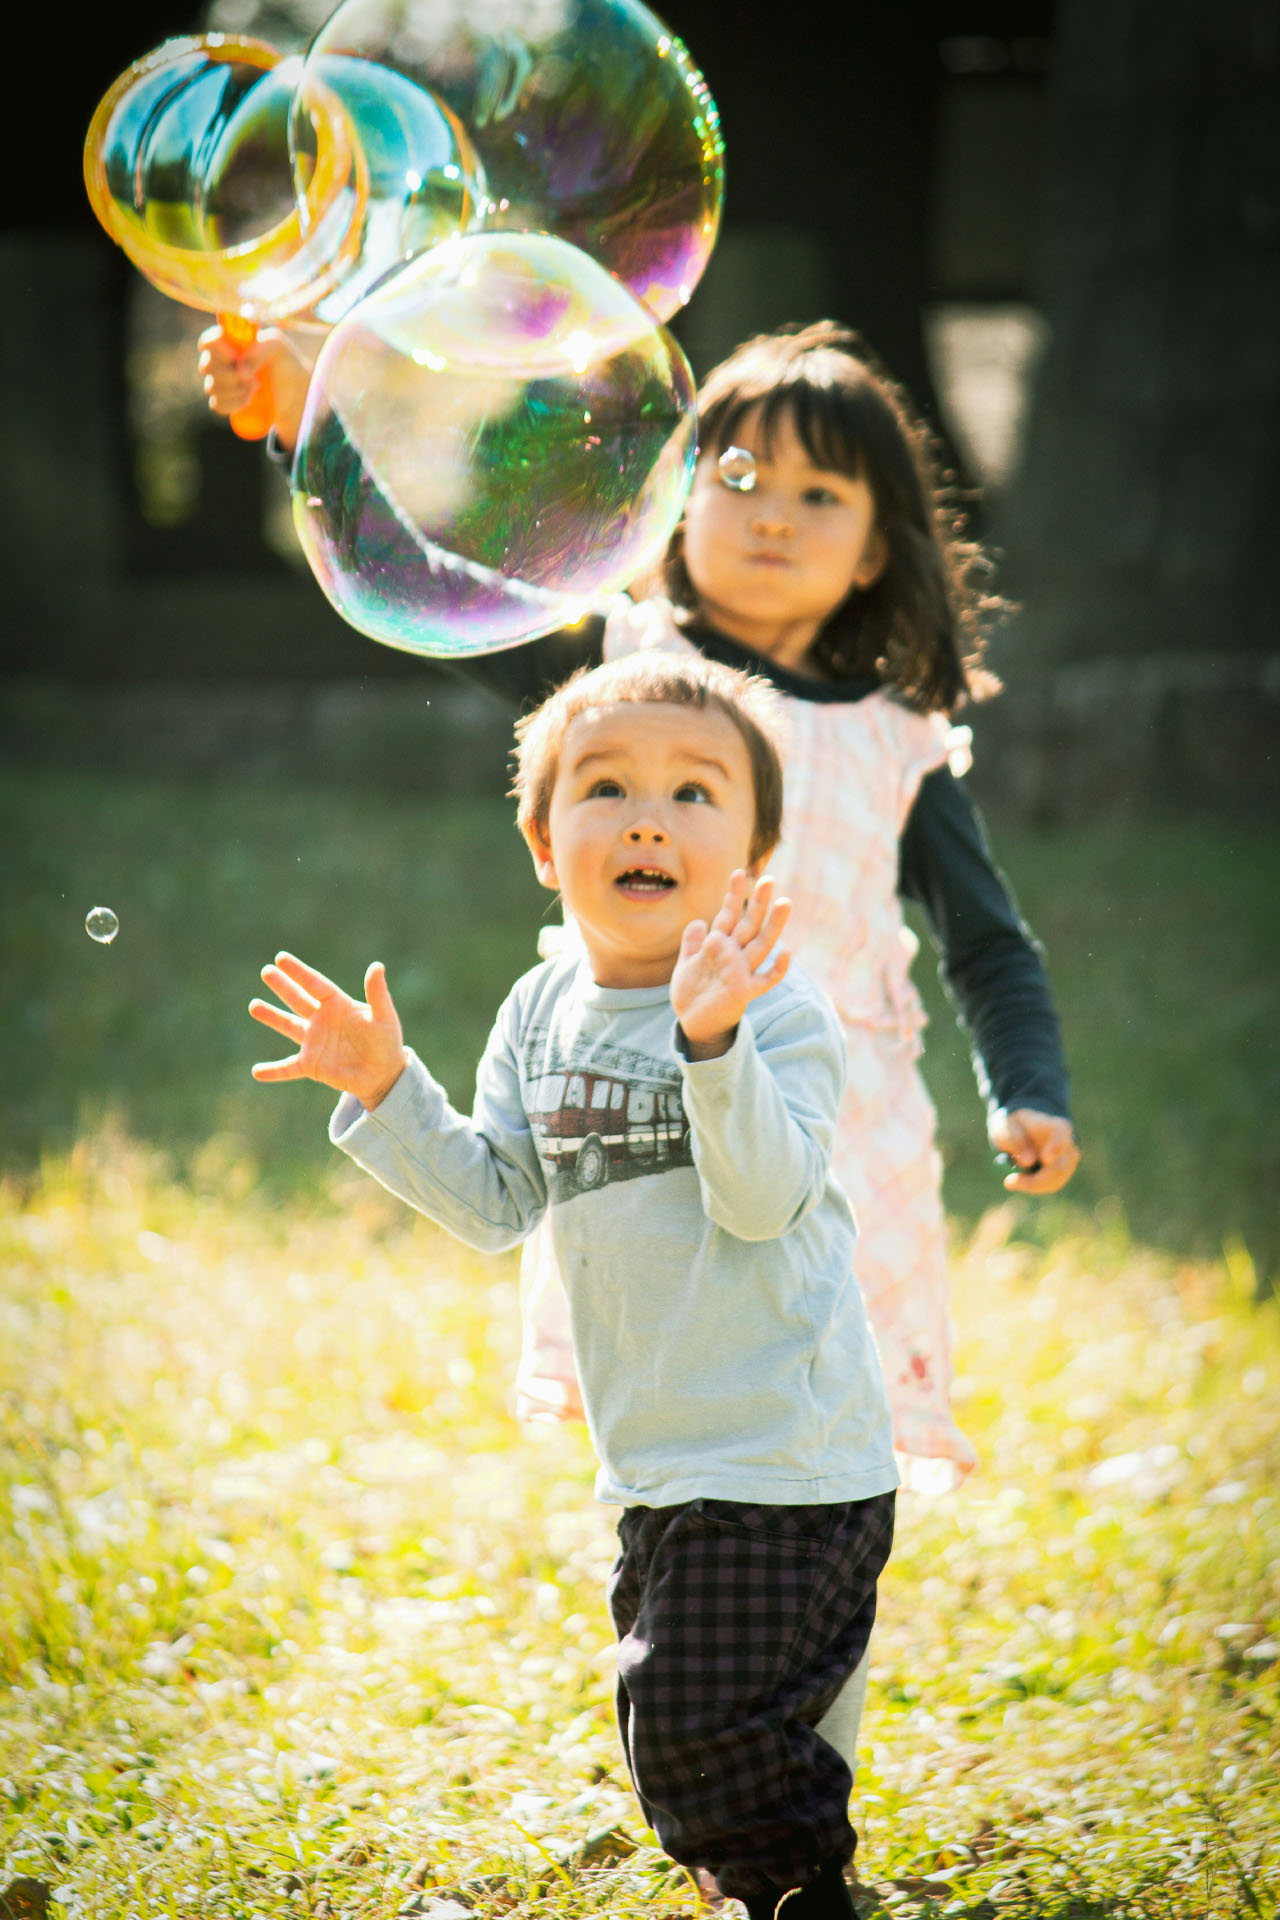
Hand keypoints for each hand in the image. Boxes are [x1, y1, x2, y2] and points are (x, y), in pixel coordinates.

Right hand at [198, 324, 311, 449]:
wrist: (294, 392)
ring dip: (236, 390)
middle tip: (255, 378)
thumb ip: (259, 349)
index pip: (207, 342)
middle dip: (231, 374)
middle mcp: (219, 361)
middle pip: (206, 367)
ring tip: (256, 388)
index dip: (217, 350)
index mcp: (228, 342)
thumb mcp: (277, 347)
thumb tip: (240, 372)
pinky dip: (233, 404)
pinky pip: (216, 405)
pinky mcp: (225, 402)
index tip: (235, 356)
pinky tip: (248, 401)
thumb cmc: (284, 362)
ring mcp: (220, 383)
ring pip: (212, 387)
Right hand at [249, 952, 407, 1109]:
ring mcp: (314, 1042)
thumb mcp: (384, 1017)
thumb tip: (377, 965)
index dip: (299, 972)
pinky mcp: (311, 1065)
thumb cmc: (386, 1042)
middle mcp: (322, 1020)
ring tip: (254, 1006)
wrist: (384, 1074)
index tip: (281, 958)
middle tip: (266, 971)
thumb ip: (377, 993)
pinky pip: (288, 1068)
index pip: (315, 984)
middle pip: (298, 999)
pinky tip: (257, 1072)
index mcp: (338, 1005)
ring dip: (271, 1017)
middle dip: (282, 986)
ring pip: (287, 1026)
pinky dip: (273, 1071)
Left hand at [671, 871, 791, 1059]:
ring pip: (761, 945)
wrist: (693, 1023)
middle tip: (769, 879)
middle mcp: (734, 955)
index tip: (739, 872)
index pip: (728, 915)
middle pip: (749, 924)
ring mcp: (741, 972)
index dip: (734, 895)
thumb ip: (692, 943)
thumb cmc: (692, 993)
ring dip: (773, 926)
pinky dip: (777, 969)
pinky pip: (765, 979)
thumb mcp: (686, 964)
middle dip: (758, 902)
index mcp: (719, 945)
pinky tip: (787, 953)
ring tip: (785, 903)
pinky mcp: (744, 991)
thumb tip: (698, 921)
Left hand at [989, 1107, 1079, 1193]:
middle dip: (1034, 1180)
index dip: (1056, 1148)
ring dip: (1031, 1185)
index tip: (1045, 1158)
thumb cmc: (1012, 1127)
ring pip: (1055, 1182)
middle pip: (1059, 1168)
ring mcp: (1068, 1162)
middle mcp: (1068, 1146)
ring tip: (1010, 1180)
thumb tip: (1028, 1162)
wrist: (1020, 1132)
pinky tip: (1019, 1181)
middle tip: (1008, 1182)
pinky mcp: (1062, 1175)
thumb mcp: (1005, 1128)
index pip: (1062, 1137)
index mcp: (1057, 1127)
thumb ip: (1013, 1140)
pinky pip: (1050, 1186)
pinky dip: (1033, 1186)